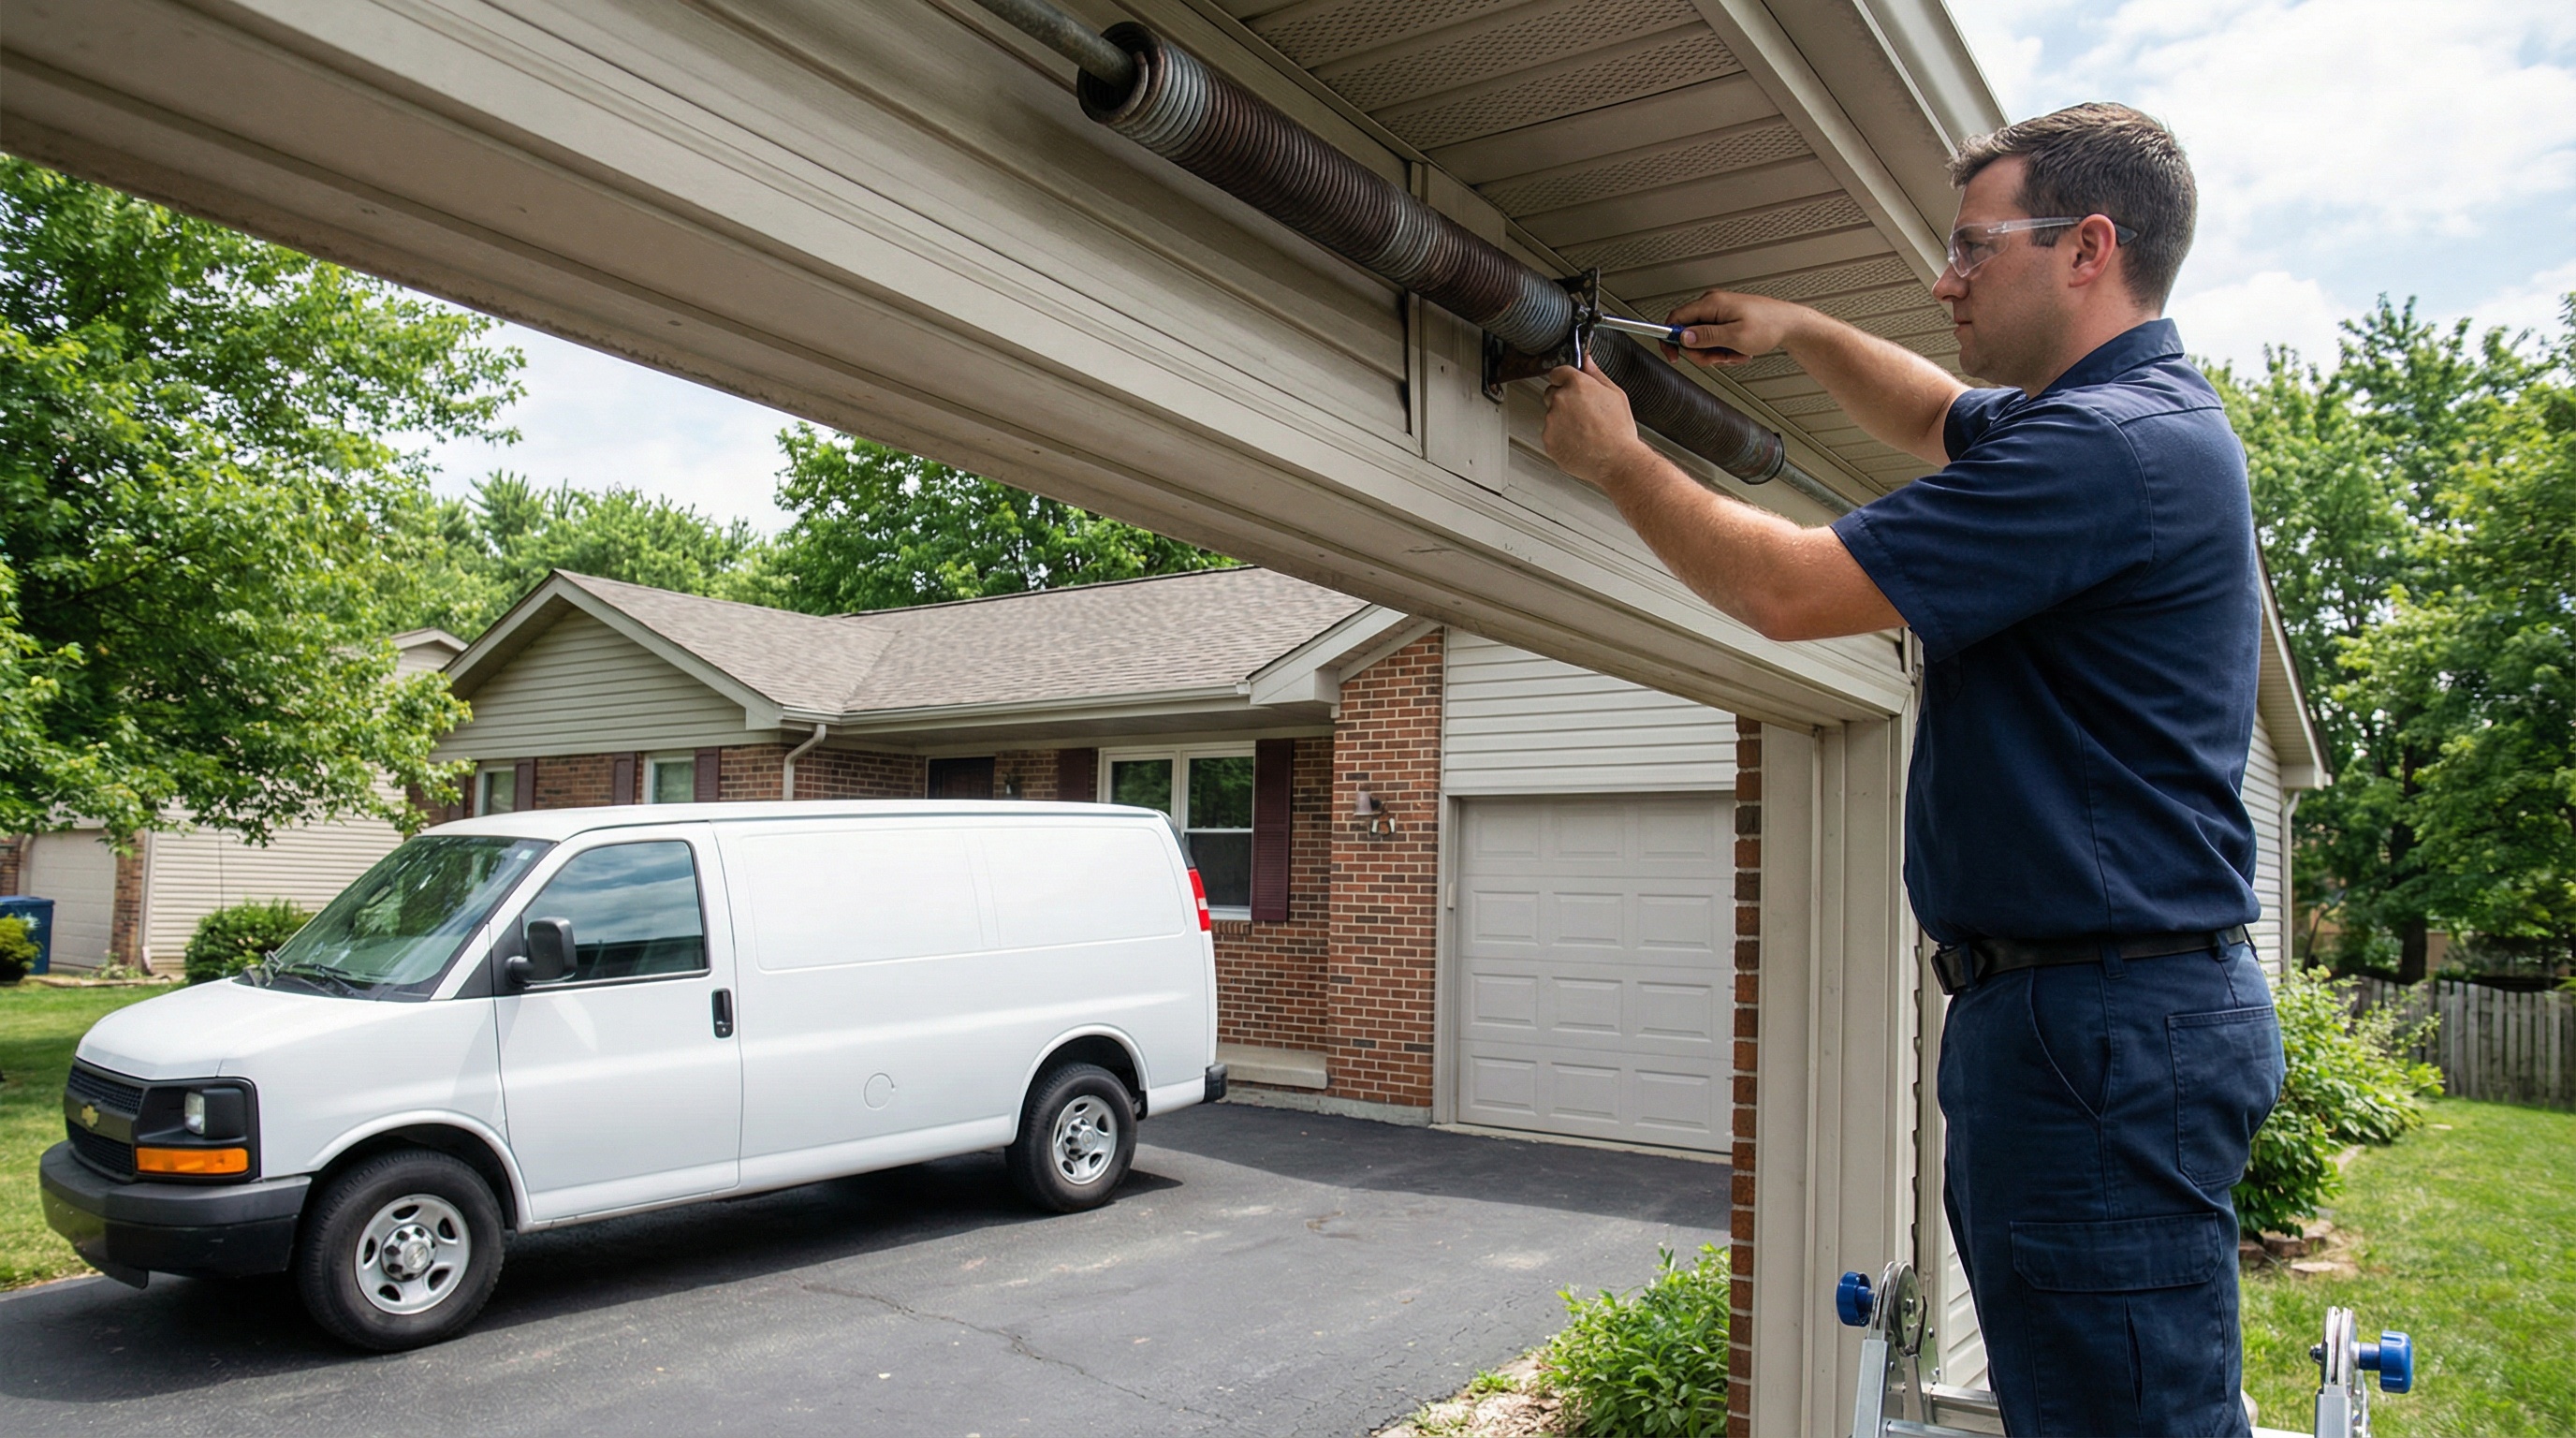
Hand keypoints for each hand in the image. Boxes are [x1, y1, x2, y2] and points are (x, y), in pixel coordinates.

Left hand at [1542, 357, 1653, 487]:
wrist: (1616, 460)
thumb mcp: (1615, 395)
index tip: (1569, 384)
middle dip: (1563, 400)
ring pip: (1552, 416)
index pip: (1557, 372)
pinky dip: (1561, 438)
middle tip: (1583, 413)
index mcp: (1577, 385)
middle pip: (1551, 393)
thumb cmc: (1619, 431)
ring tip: (1585, 431)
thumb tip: (1587, 361)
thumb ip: (1596, 374)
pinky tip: (1579, 442)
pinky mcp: (1548, 440)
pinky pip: (1551, 435)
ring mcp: (1552, 421)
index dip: (1564, 379)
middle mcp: (1560, 400)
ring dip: (1562, 420)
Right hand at [1661, 290, 1804, 368]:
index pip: (1676, 318)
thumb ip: (1706, 337)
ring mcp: (1719, 312)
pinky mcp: (1726, 319)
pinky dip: (1725, 349)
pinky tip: (1738, 351)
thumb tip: (1682, 338)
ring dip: (1717, 353)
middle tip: (1720, 358)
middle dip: (1703, 352)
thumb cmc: (1768, 326)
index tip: (1673, 355)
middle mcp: (1712, 304)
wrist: (1789, 324)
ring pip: (1702, 340)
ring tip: (1735, 354)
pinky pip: (1714, 339)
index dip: (1670, 339)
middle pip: (1689, 334)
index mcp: (1711, 304)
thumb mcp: (1735, 337)